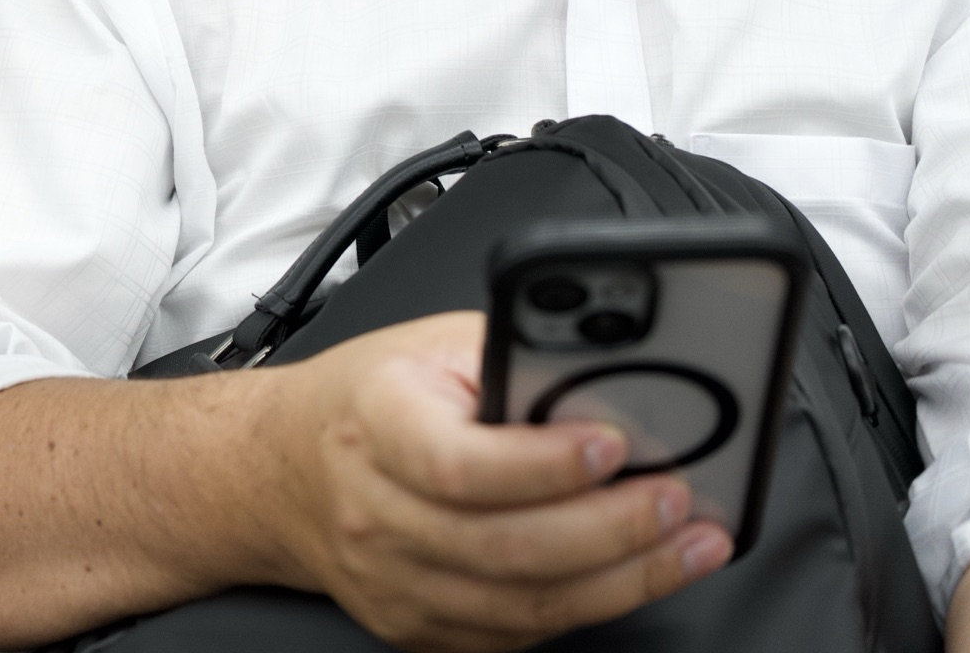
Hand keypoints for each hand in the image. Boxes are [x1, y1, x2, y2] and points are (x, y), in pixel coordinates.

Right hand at [262, 312, 730, 651]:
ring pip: (524, 604)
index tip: (613, 445)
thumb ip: (515, 358)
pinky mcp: (414, 625)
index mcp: (375, 420)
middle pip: (506, 546)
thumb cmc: (369, 398)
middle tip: (676, 499)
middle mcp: (374, 509)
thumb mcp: (434, 345)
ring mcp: (391, 579)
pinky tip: (630, 577)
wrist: (284, 465)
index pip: (459, 462)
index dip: (544, 464)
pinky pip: (515, 635)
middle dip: (613, 529)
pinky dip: (587, 608)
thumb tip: (611, 382)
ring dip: (623, 580)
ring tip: (685, 544)